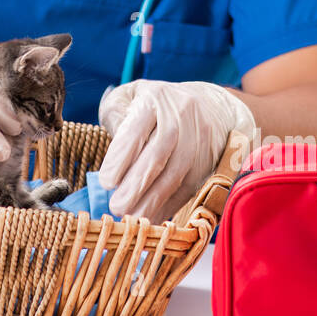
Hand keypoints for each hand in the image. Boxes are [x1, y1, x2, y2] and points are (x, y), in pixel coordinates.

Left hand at [97, 79, 256, 221]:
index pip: (136, 130)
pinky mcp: (210, 159)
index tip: (106, 181)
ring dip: (153, 201)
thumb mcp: (129, 97)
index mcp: (155, 98)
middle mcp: (181, 115)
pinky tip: (153, 217)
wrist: (210, 106)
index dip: (121, 158)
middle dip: (136, 185)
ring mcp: (199, 138)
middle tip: (117, 206)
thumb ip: (115, 117)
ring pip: (176, 174)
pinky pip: (190, 186)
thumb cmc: (156, 105)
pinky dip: (171, 205)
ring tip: (133, 218)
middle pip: (158, 154)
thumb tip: (113, 156)